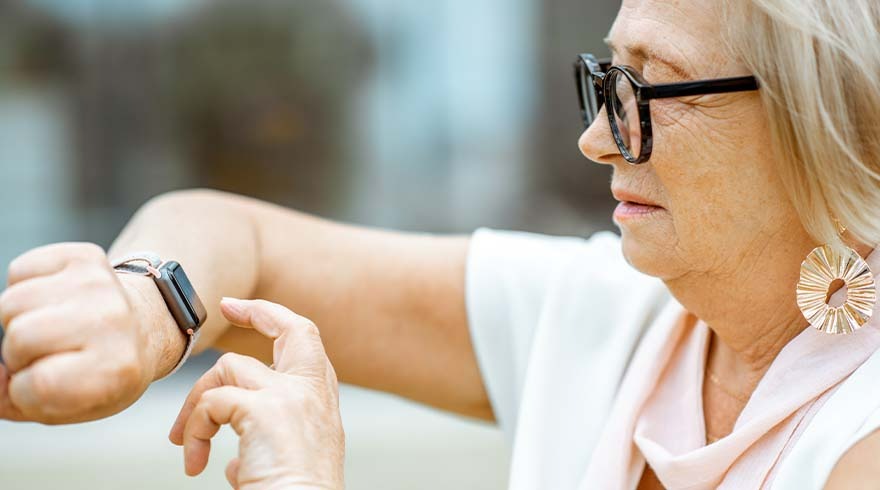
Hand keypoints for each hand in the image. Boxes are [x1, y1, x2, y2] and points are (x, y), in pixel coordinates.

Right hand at [0, 243, 157, 423]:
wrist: (141, 326)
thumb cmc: (97, 372)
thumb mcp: (68, 406)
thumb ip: (12, 399)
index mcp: (117, 367)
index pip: (40, 383)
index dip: (26, 389)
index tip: (48, 384)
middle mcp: (113, 320)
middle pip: (19, 337)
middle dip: (20, 353)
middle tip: (50, 354)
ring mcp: (100, 283)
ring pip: (11, 302)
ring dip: (19, 319)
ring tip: (52, 328)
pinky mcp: (85, 256)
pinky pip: (19, 270)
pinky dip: (24, 288)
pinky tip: (54, 302)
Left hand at [169, 298, 344, 489]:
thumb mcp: (287, 462)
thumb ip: (263, 449)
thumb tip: (228, 461)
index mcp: (322, 403)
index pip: (306, 342)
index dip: (273, 318)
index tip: (240, 309)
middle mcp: (314, 392)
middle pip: (292, 328)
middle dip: (257, 310)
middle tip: (226, 307)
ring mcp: (292, 397)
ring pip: (229, 368)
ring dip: (197, 405)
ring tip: (187, 446)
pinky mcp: (266, 411)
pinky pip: (212, 404)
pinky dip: (194, 433)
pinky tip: (196, 465)